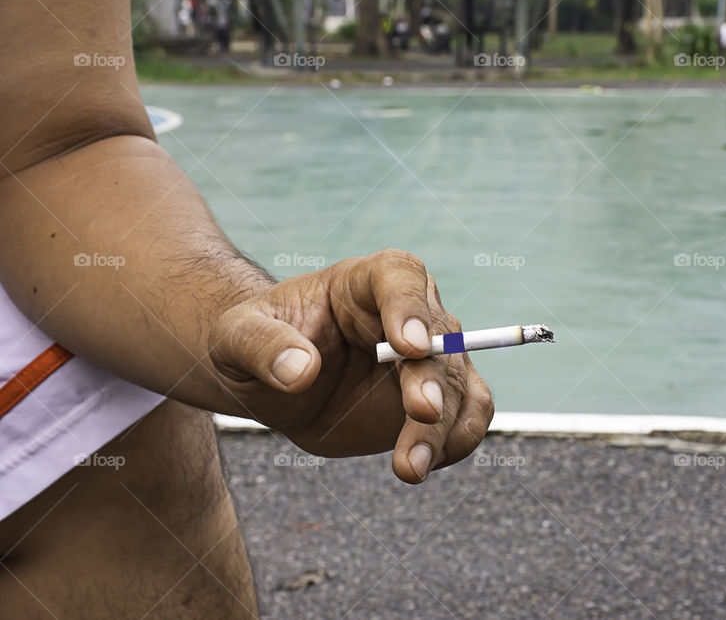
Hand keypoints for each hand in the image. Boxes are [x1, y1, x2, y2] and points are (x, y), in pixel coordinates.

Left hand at [207, 249, 493, 482]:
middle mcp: (409, 312)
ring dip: (444, 426)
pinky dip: (460, 439)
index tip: (408, 346)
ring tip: (411, 467)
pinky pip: (469, 414)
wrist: (274, 378)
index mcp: (365, 281)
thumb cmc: (255, 342)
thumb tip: (300, 370)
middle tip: (420, 413)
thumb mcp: (236, 338)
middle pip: (438, 340)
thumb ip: (263, 347)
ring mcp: (428, 357)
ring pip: (457, 385)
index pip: (400, 278)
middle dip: (432, 380)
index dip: (410, 308)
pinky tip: (426, 464)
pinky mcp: (436, 398)